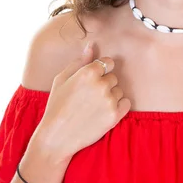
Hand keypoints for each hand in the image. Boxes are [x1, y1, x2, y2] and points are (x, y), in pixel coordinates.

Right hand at [30, 42, 130, 162]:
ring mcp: (109, 100)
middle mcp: (101, 84)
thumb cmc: (56, 106)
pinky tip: (104, 112)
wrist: (57, 136)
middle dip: (105, 85)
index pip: (108, 62)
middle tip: (89, 98)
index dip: (101, 71)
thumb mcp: (61, 79)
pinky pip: (126, 104)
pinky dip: (119, 107)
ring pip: (119, 91)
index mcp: (88, 72)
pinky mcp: (115, 116)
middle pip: (114, 78)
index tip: (92, 82)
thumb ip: (80, 61)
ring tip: (93, 108)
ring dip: (111, 97)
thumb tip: (92, 45)